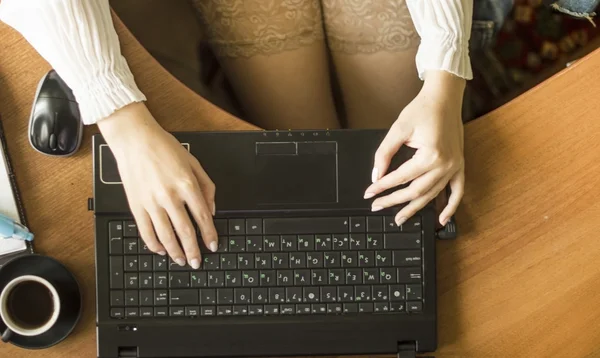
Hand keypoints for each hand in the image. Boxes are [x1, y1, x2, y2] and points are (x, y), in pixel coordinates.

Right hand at [98, 103, 217, 268]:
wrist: (135, 139)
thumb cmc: (164, 148)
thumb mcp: (194, 163)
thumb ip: (207, 186)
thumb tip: (211, 210)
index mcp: (187, 184)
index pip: (202, 217)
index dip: (209, 235)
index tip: (213, 246)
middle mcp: (169, 195)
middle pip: (185, 231)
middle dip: (193, 251)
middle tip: (197, 262)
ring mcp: (151, 201)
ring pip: (165, 235)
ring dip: (175, 252)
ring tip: (181, 260)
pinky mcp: (135, 204)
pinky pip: (145, 231)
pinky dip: (154, 244)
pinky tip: (161, 250)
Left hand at [364, 70, 465, 225]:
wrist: (444, 98)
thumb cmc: (422, 110)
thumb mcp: (398, 129)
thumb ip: (384, 154)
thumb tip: (376, 176)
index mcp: (430, 155)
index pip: (401, 177)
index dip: (382, 186)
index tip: (369, 193)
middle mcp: (445, 164)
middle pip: (416, 191)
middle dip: (394, 201)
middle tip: (377, 207)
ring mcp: (455, 167)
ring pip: (432, 195)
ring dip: (415, 208)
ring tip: (400, 218)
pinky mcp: (459, 165)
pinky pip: (457, 191)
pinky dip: (451, 206)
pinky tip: (441, 219)